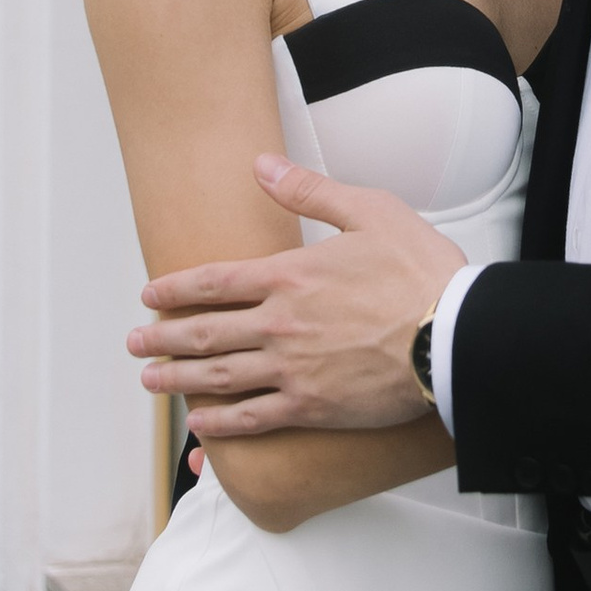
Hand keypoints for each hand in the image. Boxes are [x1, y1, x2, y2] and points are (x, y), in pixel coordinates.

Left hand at [129, 159, 465, 437]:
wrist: (455, 335)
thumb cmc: (421, 272)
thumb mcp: (369, 210)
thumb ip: (309, 189)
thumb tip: (261, 164)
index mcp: (289, 275)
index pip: (214, 282)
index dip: (174, 289)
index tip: (148, 295)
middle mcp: (280, 324)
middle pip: (203, 332)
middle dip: (162, 338)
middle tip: (135, 343)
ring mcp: (292, 370)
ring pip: (218, 378)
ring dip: (178, 381)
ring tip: (152, 381)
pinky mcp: (312, 407)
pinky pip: (253, 419)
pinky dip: (221, 425)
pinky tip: (202, 427)